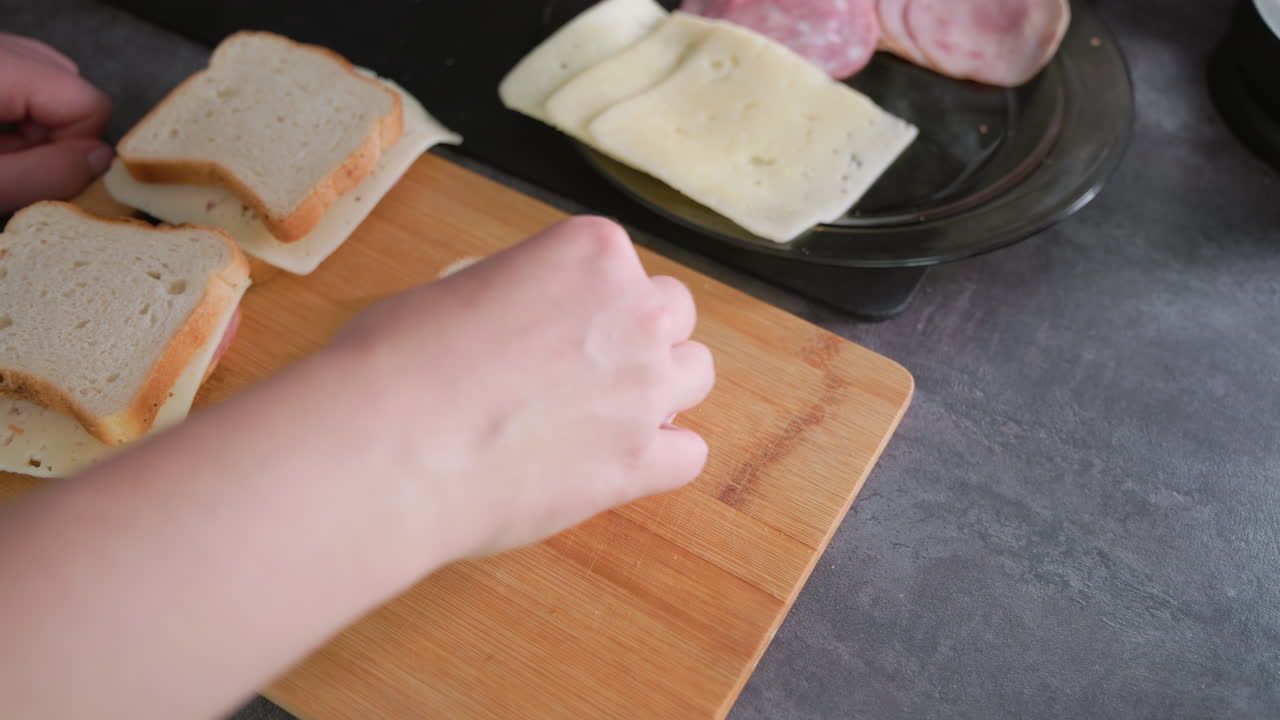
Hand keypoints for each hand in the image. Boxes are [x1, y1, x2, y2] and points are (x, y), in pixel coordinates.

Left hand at [0, 33, 111, 212]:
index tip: (38, 170)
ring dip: (35, 126)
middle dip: (54, 135)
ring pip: (51, 83)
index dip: (76, 146)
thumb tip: (101, 161)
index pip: (88, 101)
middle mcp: (1, 49)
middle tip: (10, 162)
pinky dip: (16, 111)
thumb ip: (46, 175)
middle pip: (74, 89)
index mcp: (0, 70)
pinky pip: (26, 77)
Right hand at [331, 216, 714, 560]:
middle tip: (586, 368)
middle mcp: (634, 312)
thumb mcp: (451, 291)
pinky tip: (616, 465)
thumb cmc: (395, 362)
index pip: (620, 267)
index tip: (555, 326)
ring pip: (695, 376)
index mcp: (590, 252)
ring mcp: (644, 389)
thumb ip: (510, 300)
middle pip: (672, 314)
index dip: (589, 301)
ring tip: (602, 415)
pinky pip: (689, 453)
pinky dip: (660, 459)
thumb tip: (506, 327)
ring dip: (659, 390)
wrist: (387, 448)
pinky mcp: (638, 462)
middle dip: (638, 337)